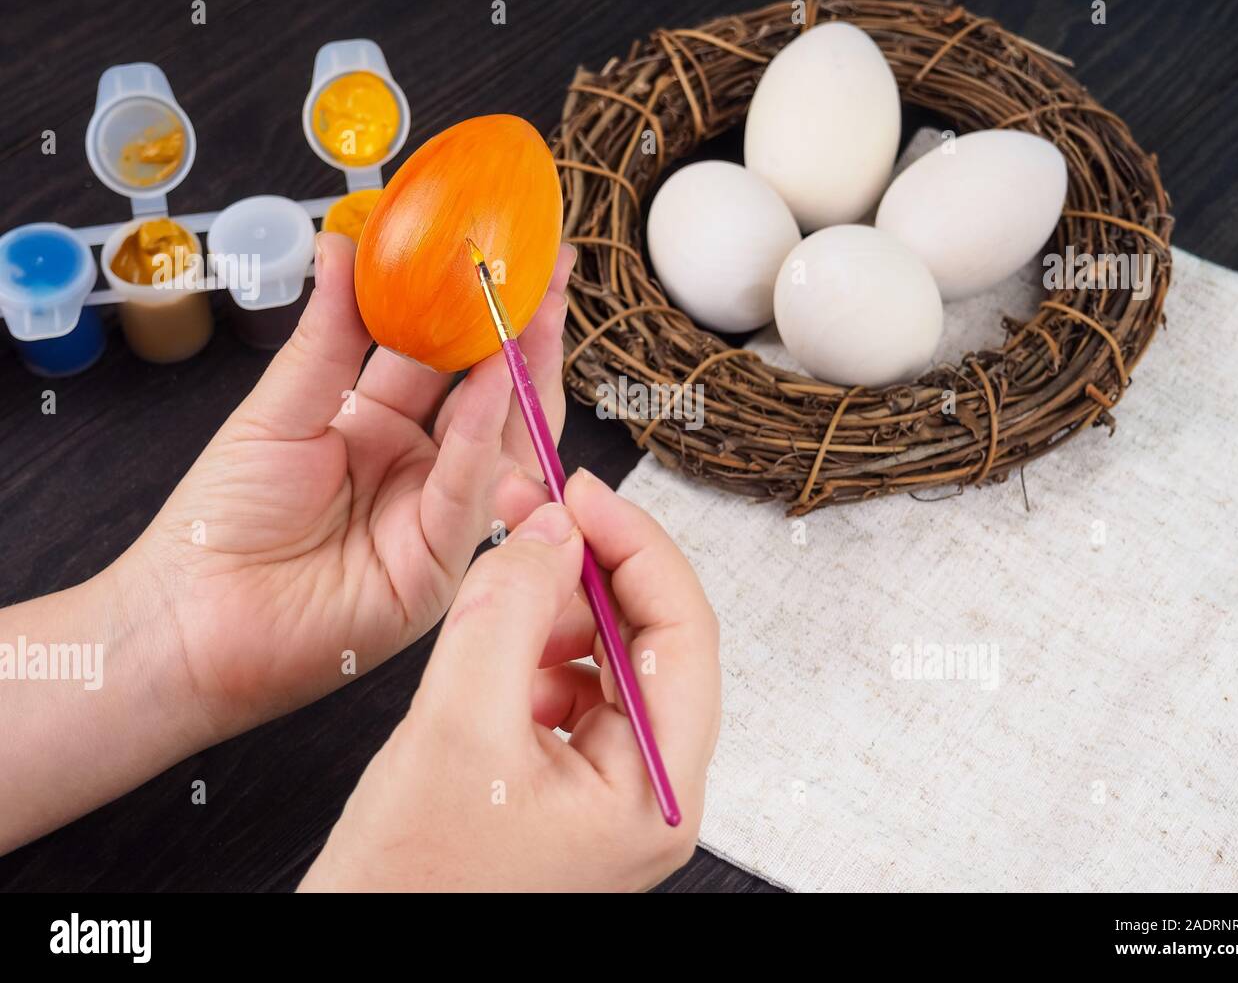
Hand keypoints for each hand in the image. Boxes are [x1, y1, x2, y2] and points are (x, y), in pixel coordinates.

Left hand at [123, 232, 574, 738]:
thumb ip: (328, 335)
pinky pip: (469, 490)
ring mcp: (434, 514)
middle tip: (549, 272)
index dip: (467, 306)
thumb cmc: (218, 524)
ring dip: (521, 373)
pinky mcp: (438, 564)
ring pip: (497, 437)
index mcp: (377, 425)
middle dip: (520, 332)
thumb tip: (342, 246)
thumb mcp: (278, 410)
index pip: (440, 355)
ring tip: (538, 308)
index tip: (494, 251)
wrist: (189, 621)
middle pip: (485, 391)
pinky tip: (495, 380)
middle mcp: (417, 466)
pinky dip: (482, 435)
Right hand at [299, 469, 721, 891]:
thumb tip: (551, 527)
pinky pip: (570, 685)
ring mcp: (610, 788)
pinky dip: (533, 648)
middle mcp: (648, 790)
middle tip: (532, 510)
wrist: (361, 952)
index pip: (681, 631)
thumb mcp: (456, 724)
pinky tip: (491, 654)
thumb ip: (508, 608)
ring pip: (606, 655)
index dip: (635, 546)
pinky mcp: (568, 781)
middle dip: (587, 566)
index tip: (582, 494)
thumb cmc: (409, 886)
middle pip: (647, 637)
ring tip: (498, 597)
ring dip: (555, 608)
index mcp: (656, 791)